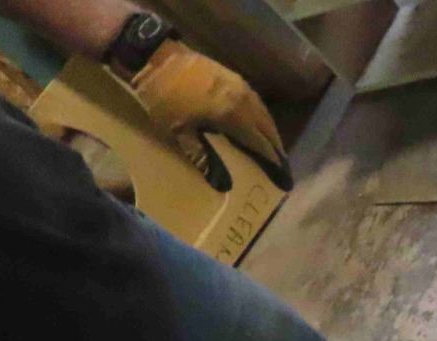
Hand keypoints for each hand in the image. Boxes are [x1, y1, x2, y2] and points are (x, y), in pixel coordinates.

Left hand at [128, 39, 291, 189]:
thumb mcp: (179, 133)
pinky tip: (259, 122)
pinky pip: (256, 101)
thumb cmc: (163, 99)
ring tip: (275, 146)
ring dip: (271, 131)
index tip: (282, 175)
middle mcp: (242, 101)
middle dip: (276, 147)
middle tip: (282, 164)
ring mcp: (239, 86)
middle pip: (268, 128)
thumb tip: (224, 186)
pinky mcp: (233, 77)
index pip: (260, 143)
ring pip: (264, 113)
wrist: (153, 57)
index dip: (272, 160)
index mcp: (232, 116)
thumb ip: (204, 158)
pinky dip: (262, 116)